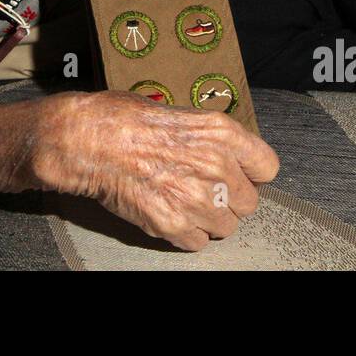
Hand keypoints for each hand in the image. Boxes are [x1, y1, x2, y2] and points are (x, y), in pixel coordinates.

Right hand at [33, 90, 279, 250]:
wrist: (88, 140)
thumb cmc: (124, 119)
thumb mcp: (180, 112)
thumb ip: (211, 137)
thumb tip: (226, 154)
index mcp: (221, 133)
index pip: (267, 166)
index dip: (251, 172)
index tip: (240, 174)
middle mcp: (216, 166)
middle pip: (249, 203)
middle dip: (227, 198)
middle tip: (202, 189)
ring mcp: (196, 198)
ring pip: (226, 227)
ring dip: (207, 218)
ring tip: (182, 201)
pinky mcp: (174, 224)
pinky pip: (199, 242)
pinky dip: (185, 233)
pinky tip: (168, 212)